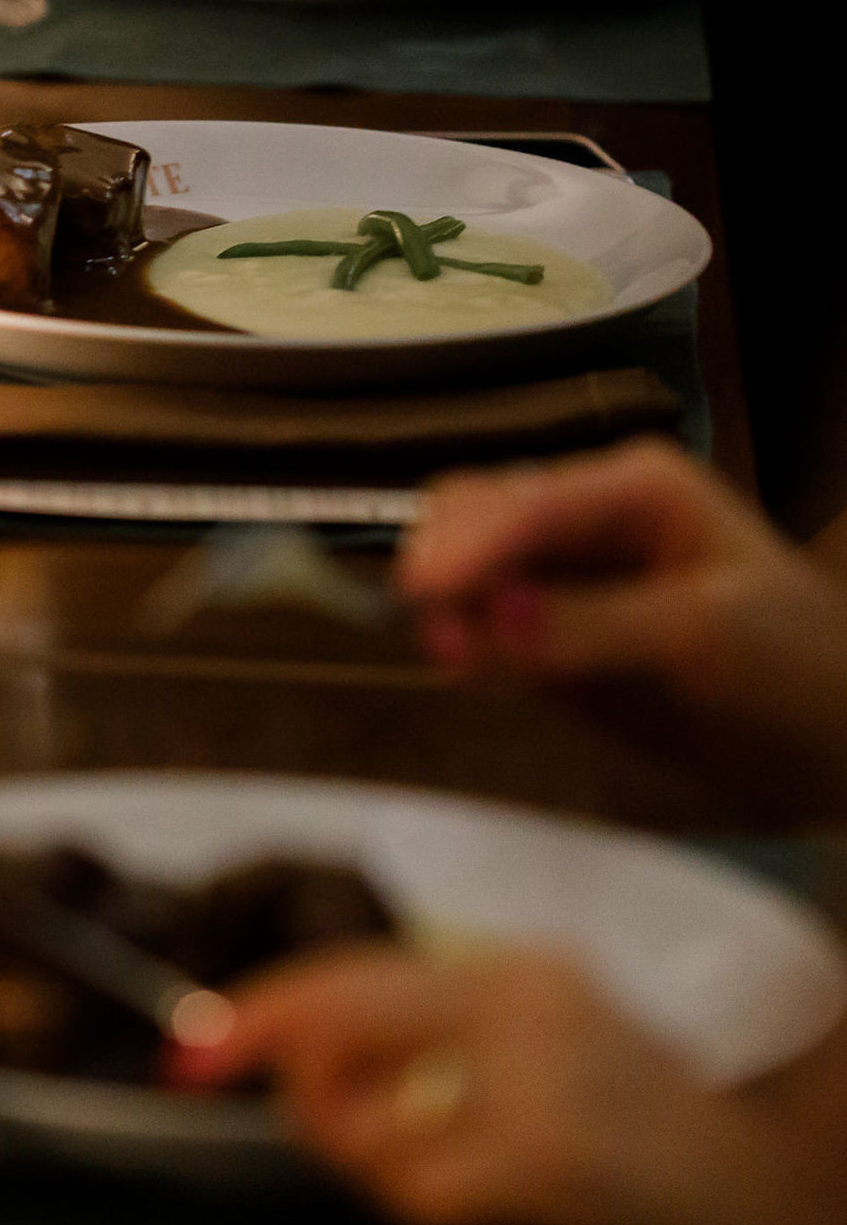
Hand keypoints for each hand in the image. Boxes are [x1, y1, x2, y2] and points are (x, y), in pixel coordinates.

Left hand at [188, 943, 845, 1224]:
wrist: (755, 1190)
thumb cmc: (637, 1136)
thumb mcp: (541, 1053)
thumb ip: (438, 1042)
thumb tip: (307, 1061)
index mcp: (516, 966)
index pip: (363, 964)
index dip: (269, 1000)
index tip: (200, 1035)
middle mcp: (522, 997)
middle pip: (347, 1005)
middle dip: (266, 1044)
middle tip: (203, 1069)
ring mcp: (534, 1073)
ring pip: (371, 1117)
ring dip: (368, 1160)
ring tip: (435, 1176)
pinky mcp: (544, 1152)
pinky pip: (421, 1188)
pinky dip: (421, 1204)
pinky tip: (476, 1204)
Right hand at [401, 439, 846, 786]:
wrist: (830, 738)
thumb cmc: (791, 666)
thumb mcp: (703, 636)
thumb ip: (590, 625)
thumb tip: (484, 620)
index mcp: (634, 486)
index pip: (530, 502)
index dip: (470, 543)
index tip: (419, 591)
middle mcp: (588, 515)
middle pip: (481, 512)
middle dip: (447, 561)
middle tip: (433, 632)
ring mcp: (567, 573)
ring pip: (471, 561)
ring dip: (448, 600)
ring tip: (449, 653)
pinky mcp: (552, 632)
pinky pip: (487, 621)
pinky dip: (465, 636)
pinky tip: (462, 661)